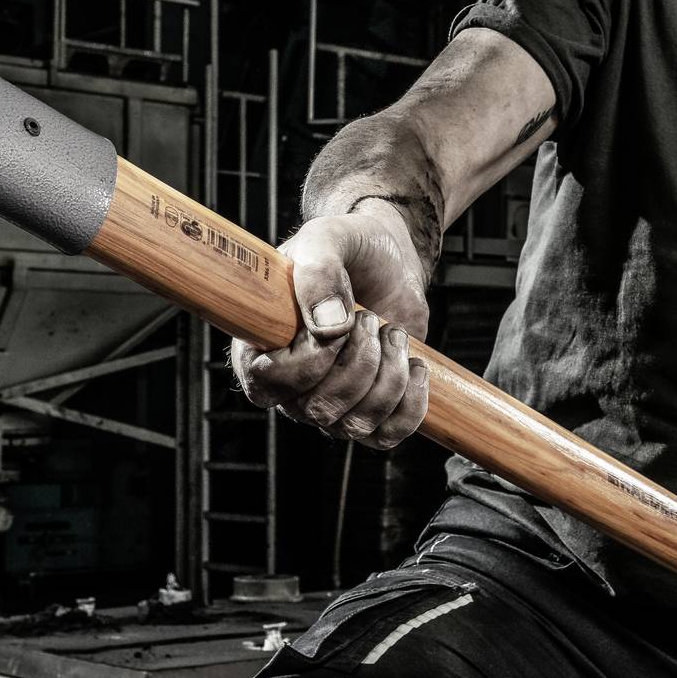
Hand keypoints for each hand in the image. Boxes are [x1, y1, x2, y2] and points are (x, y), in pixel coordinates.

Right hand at [231, 203, 432, 447]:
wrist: (387, 260)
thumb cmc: (347, 249)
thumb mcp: (328, 240)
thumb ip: (319, 271)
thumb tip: (328, 326)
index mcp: (261, 347)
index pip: (268, 386)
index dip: (309, 362)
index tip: (337, 323)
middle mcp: (291, 386)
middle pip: (321, 409)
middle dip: (360, 361)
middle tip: (369, 318)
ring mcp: (331, 404)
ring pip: (356, 425)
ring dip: (389, 377)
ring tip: (393, 333)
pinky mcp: (370, 411)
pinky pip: (387, 437)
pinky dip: (411, 404)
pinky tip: (416, 365)